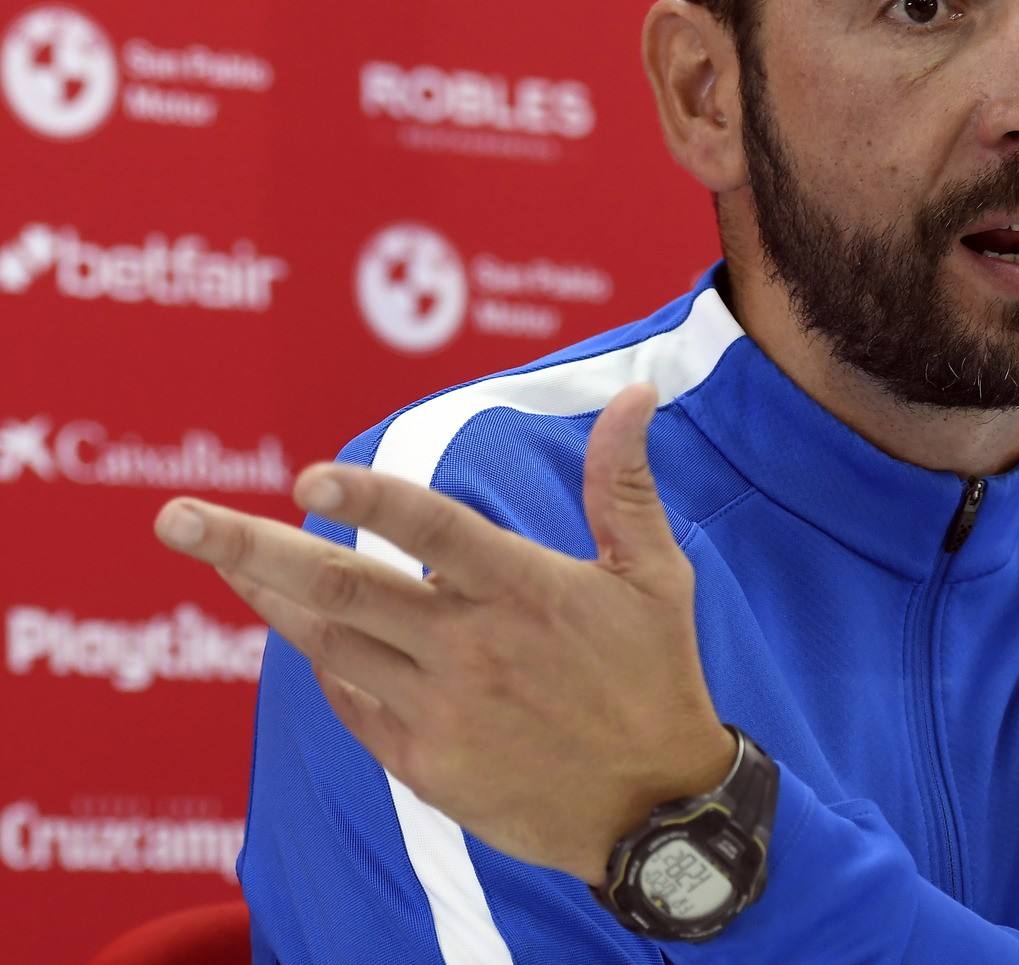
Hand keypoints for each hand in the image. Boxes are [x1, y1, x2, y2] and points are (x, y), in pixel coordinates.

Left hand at [153, 382, 735, 884]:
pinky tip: (302, 631)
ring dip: (264, 597)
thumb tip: (635, 395)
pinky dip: (322, 660)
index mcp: (525, 592)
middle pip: (342, 589)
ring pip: (327, 644)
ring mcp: (440, 710)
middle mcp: (471, 649)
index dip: (369, 501)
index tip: (307, 478)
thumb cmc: (655, 676)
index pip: (433, 530)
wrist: (654, 812)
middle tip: (174, 518)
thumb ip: (624, 484)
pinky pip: (351, 700)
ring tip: (214, 558)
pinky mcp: (423, 762)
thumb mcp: (655, 575)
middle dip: (249, 548)